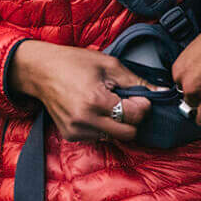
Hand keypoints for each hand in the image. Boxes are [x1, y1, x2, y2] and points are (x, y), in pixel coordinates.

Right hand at [5, 40, 142, 143]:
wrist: (39, 71)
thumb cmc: (73, 62)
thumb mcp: (109, 65)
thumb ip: (137, 82)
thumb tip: (161, 92)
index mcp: (95, 101)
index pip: (135, 116)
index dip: (142, 105)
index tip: (138, 96)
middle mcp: (85, 120)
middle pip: (129, 133)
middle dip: (133, 118)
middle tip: (126, 102)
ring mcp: (76, 130)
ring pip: (115, 138)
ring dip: (118, 124)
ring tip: (106, 103)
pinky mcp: (70, 136)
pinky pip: (99, 138)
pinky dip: (103, 126)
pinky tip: (94, 110)